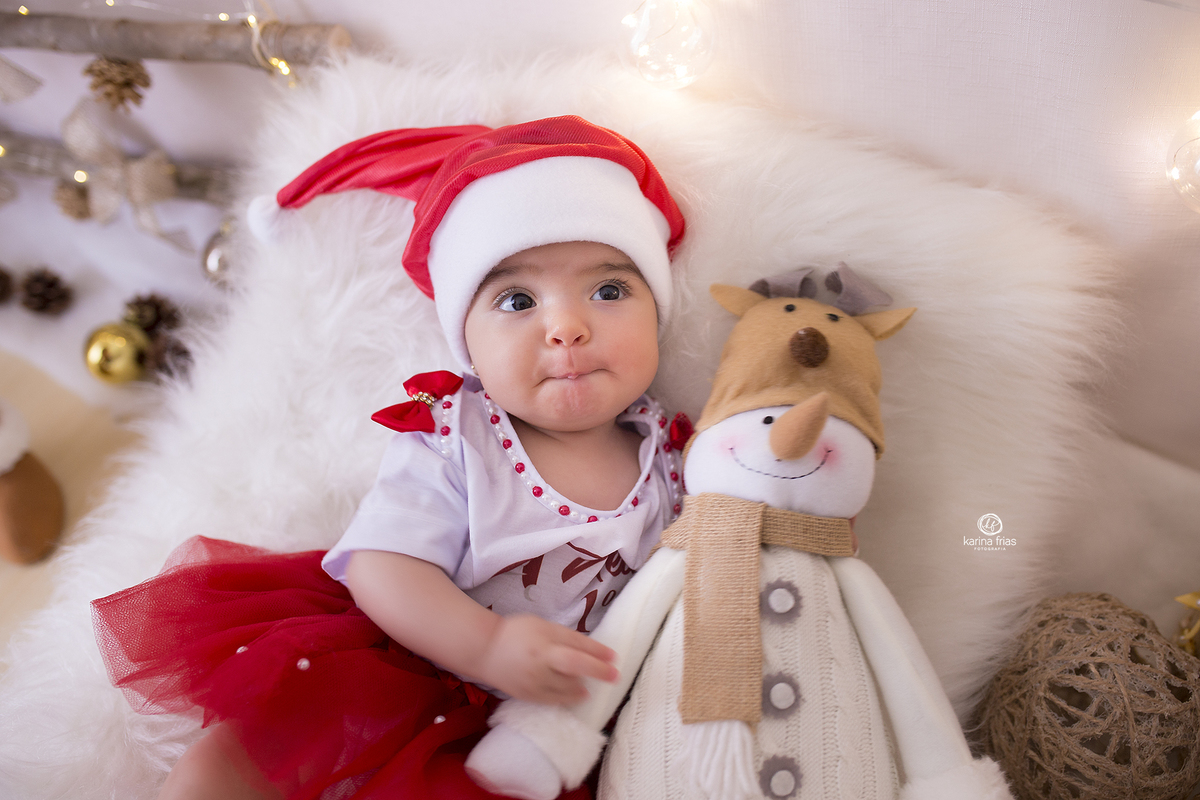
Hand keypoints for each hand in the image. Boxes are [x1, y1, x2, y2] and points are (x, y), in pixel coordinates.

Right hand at [478, 614, 617, 704]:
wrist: (486, 651)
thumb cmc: (516, 632)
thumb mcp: (542, 626)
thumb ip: (564, 637)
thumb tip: (590, 649)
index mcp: (544, 639)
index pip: (577, 643)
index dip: (598, 650)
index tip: (614, 656)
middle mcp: (540, 659)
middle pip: (575, 665)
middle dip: (598, 670)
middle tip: (615, 676)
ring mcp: (534, 680)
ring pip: (567, 687)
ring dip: (583, 687)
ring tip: (589, 686)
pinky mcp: (528, 695)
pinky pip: (554, 700)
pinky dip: (569, 698)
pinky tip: (579, 695)